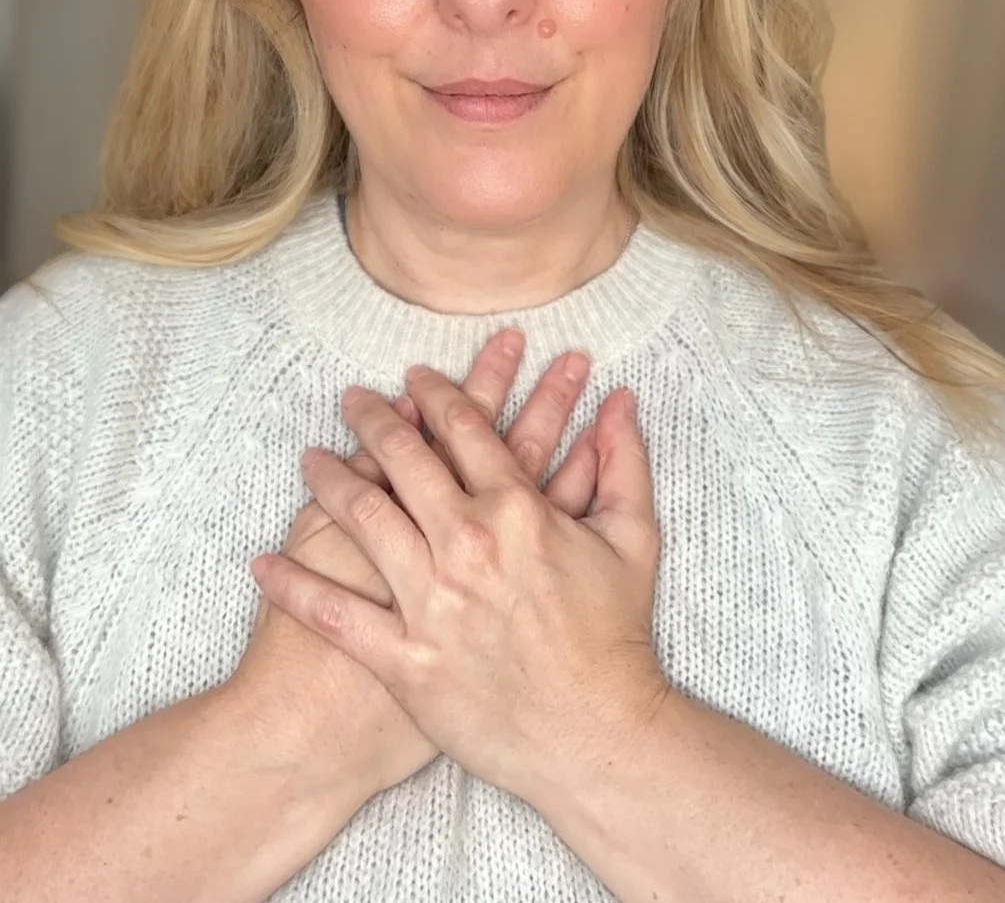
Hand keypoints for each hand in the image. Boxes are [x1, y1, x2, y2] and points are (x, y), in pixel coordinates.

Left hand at [251, 362, 670, 806]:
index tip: (415, 375)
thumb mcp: (633, 538)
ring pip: (363, 518)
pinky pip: (334, 614)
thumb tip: (622, 402)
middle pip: (405, 460)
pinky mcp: (405, 658)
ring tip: (310, 456)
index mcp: (517, 509)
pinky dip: (295, 586)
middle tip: (351, 399)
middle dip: (373, 419)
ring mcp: (430, 600)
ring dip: (330, 479)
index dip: (436, 394)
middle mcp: (465, 544)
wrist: (597, 735)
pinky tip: (264, 562)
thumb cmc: (615, 636)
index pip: (464, 429)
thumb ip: (624, 461)